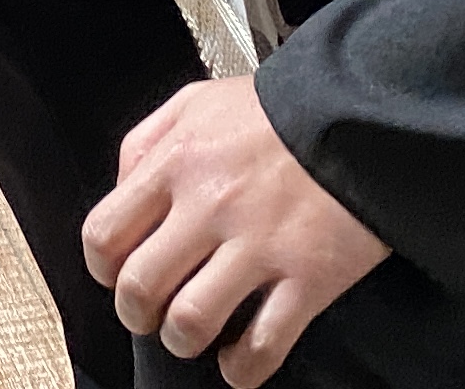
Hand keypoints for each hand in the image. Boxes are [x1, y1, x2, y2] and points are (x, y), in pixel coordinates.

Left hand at [82, 76, 388, 384]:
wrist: (360, 112)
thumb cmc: (276, 113)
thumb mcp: (196, 102)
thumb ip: (147, 142)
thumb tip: (121, 191)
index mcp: (176, 163)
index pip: (104, 234)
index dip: (104, 268)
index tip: (119, 275)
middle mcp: (209, 206)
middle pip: (140, 289)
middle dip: (138, 315)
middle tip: (153, 315)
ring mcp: (259, 244)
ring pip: (191, 323)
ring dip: (184, 341)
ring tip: (196, 334)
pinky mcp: (309, 275)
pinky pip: (263, 344)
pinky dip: (244, 367)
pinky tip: (241, 359)